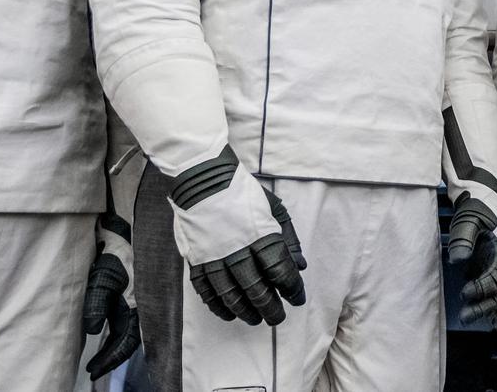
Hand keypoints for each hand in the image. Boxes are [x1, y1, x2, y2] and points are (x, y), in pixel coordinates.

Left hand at [81, 216, 139, 378]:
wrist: (125, 216)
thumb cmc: (117, 242)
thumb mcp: (104, 272)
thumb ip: (98, 301)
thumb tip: (92, 331)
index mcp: (138, 301)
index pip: (125, 341)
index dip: (110, 358)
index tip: (94, 370)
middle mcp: (138, 300)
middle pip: (127, 337)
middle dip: (111, 354)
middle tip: (94, 368)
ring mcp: (133, 292)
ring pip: (125, 325)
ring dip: (112, 340)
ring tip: (96, 353)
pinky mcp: (126, 284)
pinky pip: (121, 310)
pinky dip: (112, 323)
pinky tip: (103, 326)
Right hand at [169, 148, 306, 325]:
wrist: (202, 178)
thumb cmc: (242, 192)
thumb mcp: (274, 207)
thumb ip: (289, 237)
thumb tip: (300, 266)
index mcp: (260, 233)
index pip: (280, 270)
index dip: (291, 288)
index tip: (296, 298)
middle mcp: (237, 248)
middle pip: (256, 288)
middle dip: (270, 307)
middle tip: (277, 318)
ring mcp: (214, 255)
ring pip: (230, 294)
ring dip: (245, 311)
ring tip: (255, 319)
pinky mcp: (196, 259)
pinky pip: (206, 290)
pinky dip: (217, 305)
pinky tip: (228, 313)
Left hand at [447, 191, 496, 321]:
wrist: (482, 196)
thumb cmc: (477, 205)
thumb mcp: (468, 218)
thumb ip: (463, 238)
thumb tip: (457, 260)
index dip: (484, 287)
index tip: (466, 291)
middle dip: (485, 304)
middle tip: (465, 315)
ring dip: (485, 306)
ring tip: (465, 316)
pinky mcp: (494, 265)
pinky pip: (494, 288)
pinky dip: (484, 299)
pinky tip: (469, 306)